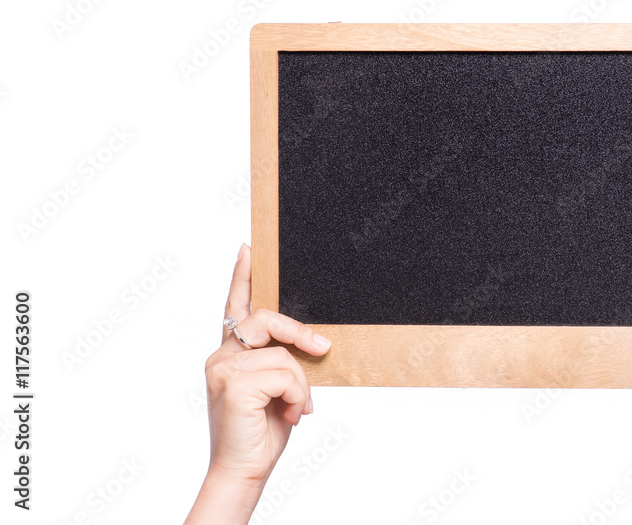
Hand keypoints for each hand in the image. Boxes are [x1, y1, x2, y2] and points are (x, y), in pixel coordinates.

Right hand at [186, 243, 331, 524]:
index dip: (241, 276)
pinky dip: (297, 394)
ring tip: (295, 408)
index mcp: (230, 354)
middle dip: (299, 332)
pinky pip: (286, 372)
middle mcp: (221, 356)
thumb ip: (281, 361)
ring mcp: (223, 368)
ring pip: (282, 353)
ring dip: (301, 384)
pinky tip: (290, 415)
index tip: (248, 248)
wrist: (243, 470)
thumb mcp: (277, 387)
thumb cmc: (261, 432)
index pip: (236, 307)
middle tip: (323, 348)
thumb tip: (312, 342)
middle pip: (266, 319)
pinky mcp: (234, 383)